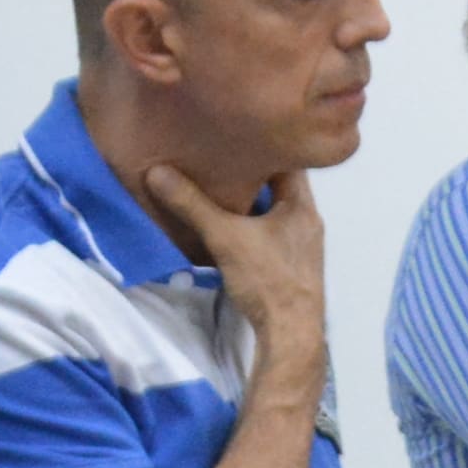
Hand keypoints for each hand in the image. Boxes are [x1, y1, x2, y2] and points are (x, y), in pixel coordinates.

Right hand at [141, 158, 330, 351]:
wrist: (291, 335)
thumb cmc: (268, 281)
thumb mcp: (225, 237)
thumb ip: (193, 204)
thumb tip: (158, 172)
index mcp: (302, 206)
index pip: (289, 160)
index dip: (265, 144)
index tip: (238, 131)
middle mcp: (308, 222)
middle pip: (281, 186)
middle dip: (254, 172)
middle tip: (223, 155)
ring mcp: (303, 246)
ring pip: (276, 212)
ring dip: (253, 201)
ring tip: (221, 185)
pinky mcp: (293, 267)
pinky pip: (272, 234)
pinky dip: (254, 225)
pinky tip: (232, 226)